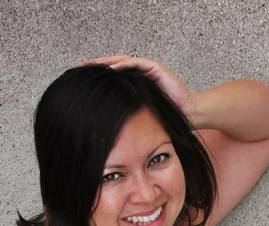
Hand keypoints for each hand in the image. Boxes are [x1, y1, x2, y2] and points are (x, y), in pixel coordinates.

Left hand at [79, 54, 196, 118]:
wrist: (187, 115)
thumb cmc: (165, 118)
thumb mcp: (138, 116)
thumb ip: (125, 113)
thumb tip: (105, 122)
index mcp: (133, 84)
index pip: (112, 76)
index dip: (98, 77)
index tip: (81, 80)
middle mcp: (139, 73)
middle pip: (114, 65)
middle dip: (97, 65)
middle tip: (81, 67)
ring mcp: (147, 68)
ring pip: (123, 60)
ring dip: (108, 62)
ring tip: (94, 65)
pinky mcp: (155, 67)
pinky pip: (137, 62)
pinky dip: (124, 64)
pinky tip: (113, 68)